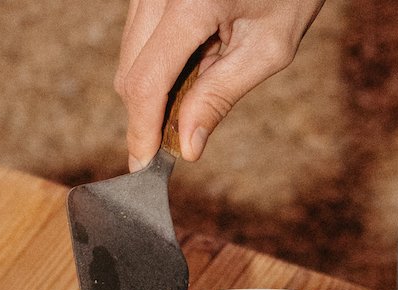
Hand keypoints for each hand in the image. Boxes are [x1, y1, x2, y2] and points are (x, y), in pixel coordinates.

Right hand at [115, 0, 325, 169]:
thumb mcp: (268, 48)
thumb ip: (221, 95)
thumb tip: (186, 145)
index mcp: (191, 4)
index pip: (147, 82)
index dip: (142, 130)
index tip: (144, 166)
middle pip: (129, 73)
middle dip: (147, 114)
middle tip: (176, 141)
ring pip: (129, 56)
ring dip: (154, 89)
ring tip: (198, 88)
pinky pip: (138, 37)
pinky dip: (157, 64)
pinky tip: (193, 62)